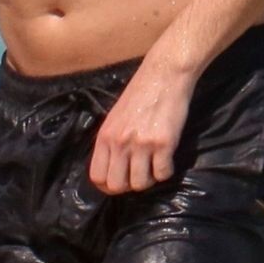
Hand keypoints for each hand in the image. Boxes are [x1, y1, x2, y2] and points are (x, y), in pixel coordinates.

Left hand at [89, 59, 193, 194]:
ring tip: (153, 167)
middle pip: (117, 185)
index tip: (119, 182)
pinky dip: (166, 172)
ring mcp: (141, 144)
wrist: (164, 75)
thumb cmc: (139, 95)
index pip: (97, 176)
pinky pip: (162, 174)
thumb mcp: (115, 118)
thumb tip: (111, 168)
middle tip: (138, 176)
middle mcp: (120, 143)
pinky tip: (166, 160)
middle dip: (128, 186)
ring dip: (149, 180)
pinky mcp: (163, 143)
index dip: (107, 185)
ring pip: (140, 184)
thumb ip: (111, 142)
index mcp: (104, 137)